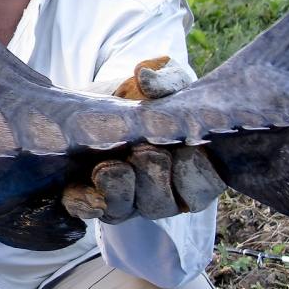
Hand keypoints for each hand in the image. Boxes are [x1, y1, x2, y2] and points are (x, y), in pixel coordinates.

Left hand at [62, 56, 224, 222]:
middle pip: (167, 205)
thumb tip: (147, 76)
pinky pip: (90, 211)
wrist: (92, 102)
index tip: (184, 148)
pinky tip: (81, 190)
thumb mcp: (159, 82)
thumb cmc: (139, 95)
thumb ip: (166, 79)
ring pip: (131, 211)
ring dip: (121, 189)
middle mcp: (161, 189)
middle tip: (143, 151)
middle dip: (155, 179)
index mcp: (190, 165)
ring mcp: (127, 198)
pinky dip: (85, 203)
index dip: (197, 174)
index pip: (207, 187)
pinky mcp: (93, 198)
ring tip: (108, 166)